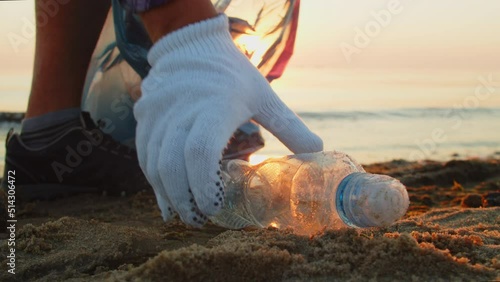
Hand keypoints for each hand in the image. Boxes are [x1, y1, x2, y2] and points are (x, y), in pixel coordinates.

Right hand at [134, 14, 322, 226]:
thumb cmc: (232, 73)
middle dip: (184, 199)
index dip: (204, 185)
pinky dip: (153, 180)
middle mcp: (181, 112)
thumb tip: (317, 152)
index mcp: (215, 107)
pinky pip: (143, 155)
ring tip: (183, 213)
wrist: (191, 46)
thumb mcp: (263, 95)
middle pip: (172, 165)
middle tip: (199, 220)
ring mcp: (158, 114)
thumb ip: (289, 125)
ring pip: (154, 164)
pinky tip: (164, 196)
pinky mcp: (145, 117)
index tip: (214, 207)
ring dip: (167, 194)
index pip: (200, 152)